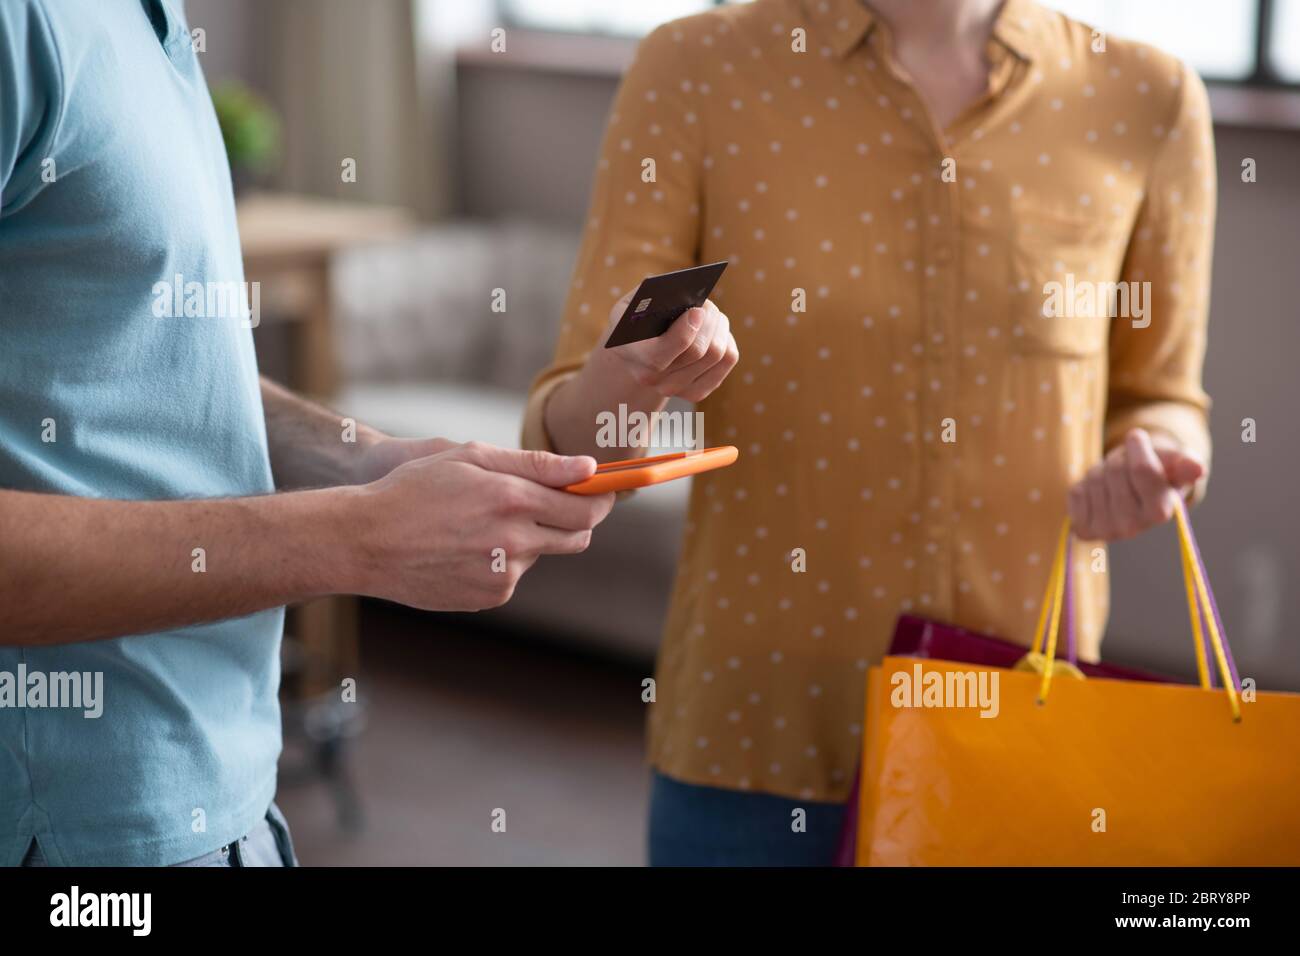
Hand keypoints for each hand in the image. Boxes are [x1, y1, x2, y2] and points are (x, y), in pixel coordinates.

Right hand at [353, 442, 614, 610]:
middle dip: (576, 519)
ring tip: (481, 522)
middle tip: (552, 502)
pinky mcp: (490, 596)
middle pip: (578, 537)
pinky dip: (503, 559)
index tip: (602, 491)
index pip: (587, 509)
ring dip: (529, 537)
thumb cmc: (415, 488)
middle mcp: (514, 541)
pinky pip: (514, 573)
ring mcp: (503, 574)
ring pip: (541, 553)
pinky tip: (466, 546)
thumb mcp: (471, 458)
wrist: (365, 541)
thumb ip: (536, 464)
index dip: (601, 499)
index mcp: (512, 499)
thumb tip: (589, 469)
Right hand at [597, 292, 738, 401]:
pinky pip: (728, 359)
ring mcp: (677, 390)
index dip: (685, 331)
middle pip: (699, 351)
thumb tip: (684, 294)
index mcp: (633, 357)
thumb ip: (651, 296)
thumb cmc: (637, 319)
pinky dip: (727, 339)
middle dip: (708, 321)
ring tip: (711, 314)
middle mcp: (654, 380)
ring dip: (719, 326)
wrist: (636, 351)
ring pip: (718, 353)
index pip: (661, 356)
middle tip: (706, 305)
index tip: (697, 311)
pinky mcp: (698, 391)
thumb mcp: (633, 303)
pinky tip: (716, 330)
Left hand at [1067, 428, 1205, 541]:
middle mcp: (1134, 528)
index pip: (1141, 468)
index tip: (1138, 438)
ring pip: (1094, 479)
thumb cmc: (1158, 474)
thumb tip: (1198, 468)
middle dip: (1120, 459)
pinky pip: (1076, 491)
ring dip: (1102, 471)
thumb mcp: (1175, 465)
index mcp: (1161, 512)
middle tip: (1128, 467)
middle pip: (1115, 471)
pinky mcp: (1084, 531)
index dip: (1138, 446)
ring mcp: (1107, 532)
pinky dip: (1085, 485)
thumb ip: (1185, 464)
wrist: (1133, 497)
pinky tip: (1100, 494)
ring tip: (1115, 481)